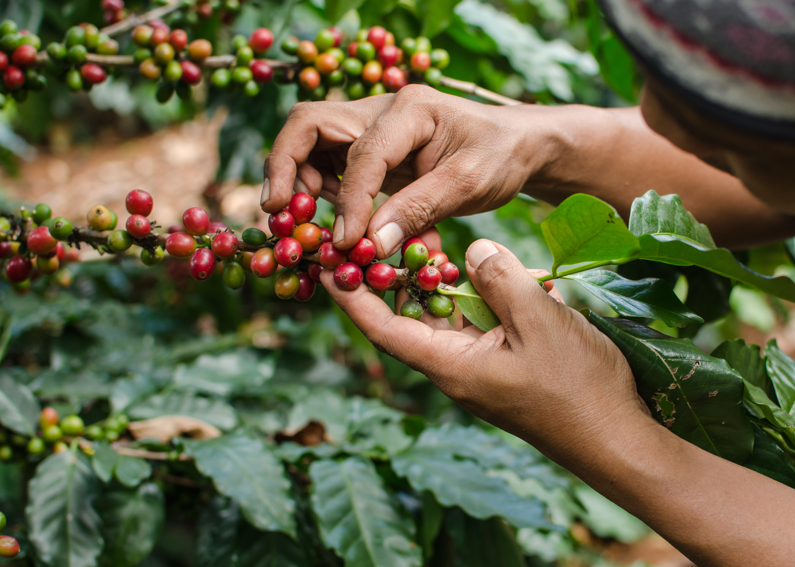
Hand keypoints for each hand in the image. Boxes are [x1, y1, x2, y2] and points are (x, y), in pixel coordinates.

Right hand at [262, 85, 553, 257]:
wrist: (516, 146)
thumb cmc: (500, 157)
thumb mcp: (469, 184)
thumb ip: (419, 210)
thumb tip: (370, 245)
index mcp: (409, 110)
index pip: (362, 152)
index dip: (350, 201)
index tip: (346, 242)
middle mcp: (380, 110)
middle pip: (309, 125)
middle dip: (285, 167)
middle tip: (278, 213)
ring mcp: (371, 128)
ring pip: (311, 144)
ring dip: (299, 182)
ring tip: (302, 223)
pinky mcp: (371, 150)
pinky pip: (330, 166)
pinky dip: (322, 193)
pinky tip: (335, 224)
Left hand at [321, 237, 652, 462]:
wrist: (617, 437)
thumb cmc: (577, 387)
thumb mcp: (538, 321)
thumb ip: (500, 279)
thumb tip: (472, 250)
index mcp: (450, 366)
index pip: (383, 328)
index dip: (352, 296)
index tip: (328, 262)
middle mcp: (457, 368)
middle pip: (411, 317)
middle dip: (397, 277)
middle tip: (385, 232)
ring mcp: (482, 368)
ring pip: (448, 318)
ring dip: (443, 283)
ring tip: (433, 242)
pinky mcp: (506, 365)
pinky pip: (480, 325)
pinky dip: (480, 297)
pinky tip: (495, 272)